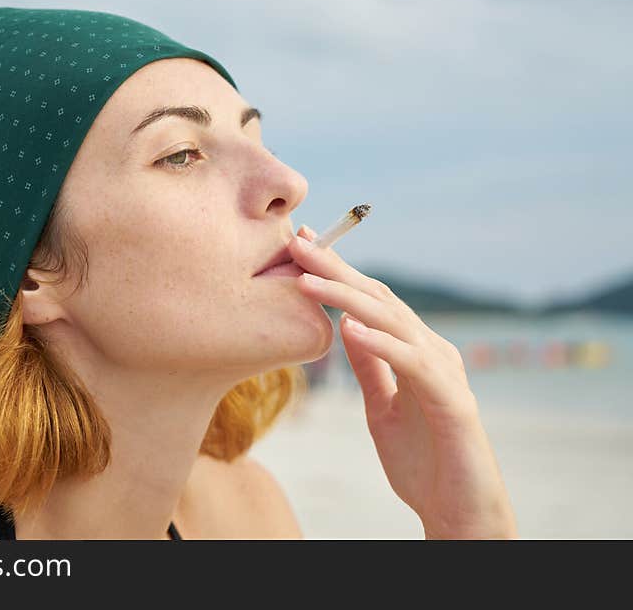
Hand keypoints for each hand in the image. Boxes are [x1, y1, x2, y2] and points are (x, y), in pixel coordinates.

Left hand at [290, 225, 517, 538]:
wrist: (458, 511)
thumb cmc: (422, 459)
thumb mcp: (382, 406)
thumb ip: (370, 366)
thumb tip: (345, 327)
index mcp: (414, 350)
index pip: (371, 302)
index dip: (337, 272)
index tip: (301, 247)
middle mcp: (431, 351)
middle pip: (379, 300)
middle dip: (336, 271)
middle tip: (298, 244)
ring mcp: (444, 373)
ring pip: (393, 323)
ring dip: (348, 299)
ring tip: (308, 280)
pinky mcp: (452, 401)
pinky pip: (412, 365)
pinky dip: (380, 344)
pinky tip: (349, 327)